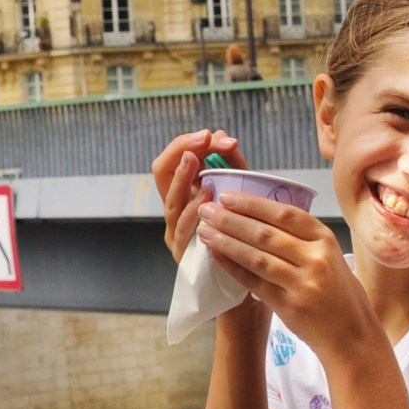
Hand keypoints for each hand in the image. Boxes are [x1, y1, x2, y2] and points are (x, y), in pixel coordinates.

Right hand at [150, 128, 244, 263]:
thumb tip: (220, 135)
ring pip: (170, 203)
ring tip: (200, 163)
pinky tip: (207, 202)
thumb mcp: (238, 190)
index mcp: (183, 192)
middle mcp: (174, 210)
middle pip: (161, 174)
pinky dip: (193, 214)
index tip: (209, 134)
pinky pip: (183, 231)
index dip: (184, 143)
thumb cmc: (241, 227)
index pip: (170, 159)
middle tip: (203, 140)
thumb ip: (231, 164)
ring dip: (185, 181)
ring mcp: (176, 232)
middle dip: (181, 153)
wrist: (248, 274)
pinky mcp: (184, 253)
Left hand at [195, 188, 375, 355]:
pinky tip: (216, 255)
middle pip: (266, 233)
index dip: (253, 203)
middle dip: (231, 219)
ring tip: (205, 231)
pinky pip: (254, 281)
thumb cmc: (340, 295)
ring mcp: (303, 283)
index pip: (285, 214)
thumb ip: (304, 241)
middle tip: (207, 210)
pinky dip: (232, 267)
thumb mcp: (332, 259)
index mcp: (326, 240)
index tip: (227, 196)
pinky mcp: (289, 305)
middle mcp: (316, 258)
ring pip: (256, 256)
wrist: (352, 336)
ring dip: (226, 241)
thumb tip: (262, 217)